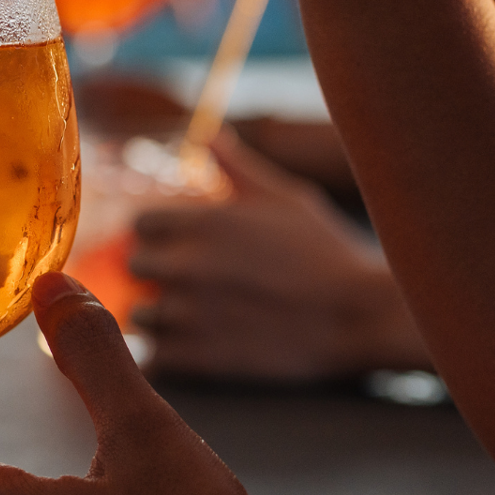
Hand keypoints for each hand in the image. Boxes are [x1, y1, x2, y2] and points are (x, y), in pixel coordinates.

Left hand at [129, 133, 428, 381]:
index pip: (141, 223)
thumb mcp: (286, 198)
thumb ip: (237, 169)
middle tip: (185, 281)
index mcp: (205, 221)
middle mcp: (188, 265)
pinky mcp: (200, 357)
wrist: (359, 315)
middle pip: (136, 266)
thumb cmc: (328, 252)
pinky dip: (167, 356)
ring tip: (191, 317)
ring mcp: (190, 313)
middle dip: (157, 272)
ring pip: (140, 315)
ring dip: (159, 316)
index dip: (159, 233)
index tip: (178, 243)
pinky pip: (156, 358)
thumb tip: (208, 136)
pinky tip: (191, 349)